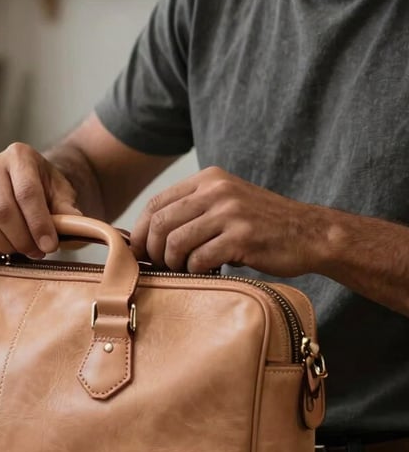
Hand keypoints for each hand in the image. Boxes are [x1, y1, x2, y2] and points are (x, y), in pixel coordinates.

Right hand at [0, 142, 81, 257]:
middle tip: (38, 252)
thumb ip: (67, 209)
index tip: (50, 246)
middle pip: (3, 210)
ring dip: (6, 245)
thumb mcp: (62, 193)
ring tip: (23, 250)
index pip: (27, 193)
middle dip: (22, 239)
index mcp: (20, 155)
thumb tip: (73, 226)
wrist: (26, 181)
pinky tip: (5, 249)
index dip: (38, 223)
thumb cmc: (46, 188)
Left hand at [130, 166, 320, 276]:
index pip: (156, 203)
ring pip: (175, 242)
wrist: (312, 233)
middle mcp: (217, 190)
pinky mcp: (243, 237)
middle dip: (152, 250)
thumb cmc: (263, 226)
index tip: (140, 252)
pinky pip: (200, 258)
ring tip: (184, 270)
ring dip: (173, 263)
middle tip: (160, 267)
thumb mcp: (227, 204)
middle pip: (160, 223)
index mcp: (209, 179)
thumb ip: (193, 210)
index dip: (140, 231)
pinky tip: (207, 272)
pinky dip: (196, 271)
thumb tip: (146, 236)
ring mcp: (230, 212)